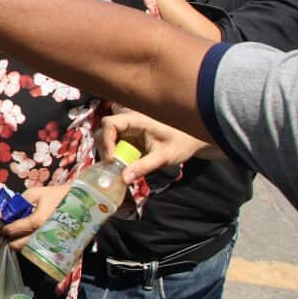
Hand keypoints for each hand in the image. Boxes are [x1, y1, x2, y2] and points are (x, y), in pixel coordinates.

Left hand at [1, 183, 71, 249]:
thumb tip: (8, 210)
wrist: (83, 202)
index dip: (5, 230)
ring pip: (30, 250)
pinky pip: (42, 251)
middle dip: (11, 242)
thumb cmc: (59, 195)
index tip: (1, 229)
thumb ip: (21, 200)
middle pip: (21, 245)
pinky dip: (33, 248)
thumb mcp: (37, 192)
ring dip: (21, 246)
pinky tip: (31, 241)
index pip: (15, 229)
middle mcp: (44, 234)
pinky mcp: (59, 246)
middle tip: (7, 237)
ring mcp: (52, 242)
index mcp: (38, 220)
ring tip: (17, 239)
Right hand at [101, 111, 221, 183]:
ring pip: (107, 137)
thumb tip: (124, 179)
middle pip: (104, 131)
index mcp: (137, 119)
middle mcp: (129, 121)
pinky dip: (115, 154)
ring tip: (118, 168)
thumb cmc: (181, 143)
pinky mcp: (130, 136)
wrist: (193, 139)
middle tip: (112, 167)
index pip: (110, 123)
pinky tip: (122, 165)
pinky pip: (115, 143)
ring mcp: (128, 129)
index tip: (111, 159)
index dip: (106, 140)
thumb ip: (144, 167)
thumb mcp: (164, 157)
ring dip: (109, 153)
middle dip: (105, 149)